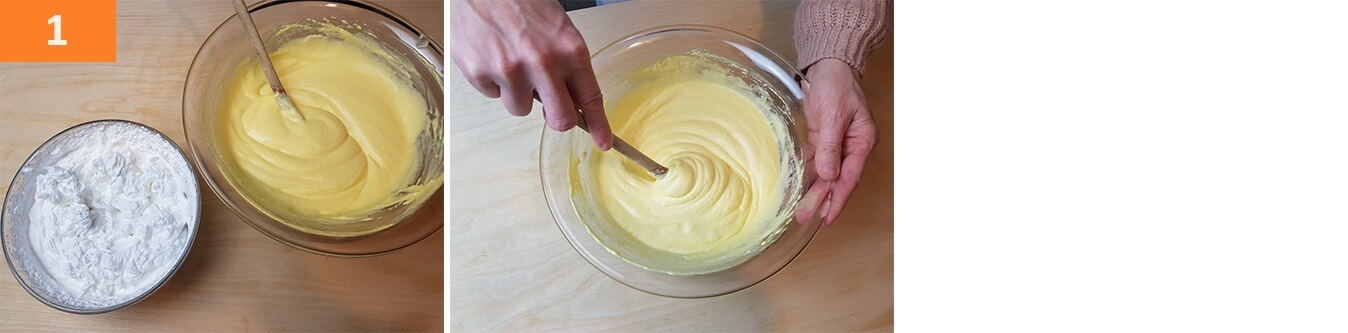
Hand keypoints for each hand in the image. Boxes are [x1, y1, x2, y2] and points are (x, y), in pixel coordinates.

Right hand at [450, 0, 612, 149]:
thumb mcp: (557, 26)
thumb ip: (566, 62)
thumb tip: (571, 97)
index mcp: (569, 49)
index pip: (591, 97)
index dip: (598, 125)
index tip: (603, 141)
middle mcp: (543, 63)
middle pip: (560, 118)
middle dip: (557, 117)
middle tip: (549, 106)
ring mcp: (509, 71)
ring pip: (520, 109)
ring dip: (518, 92)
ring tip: (510, 60)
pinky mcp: (480, 73)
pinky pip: (492, 94)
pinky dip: (492, 80)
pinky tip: (491, 54)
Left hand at [796, 59, 876, 225]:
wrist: (827, 66)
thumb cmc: (836, 85)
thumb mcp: (834, 114)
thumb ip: (831, 146)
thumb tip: (828, 175)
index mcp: (862, 141)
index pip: (850, 176)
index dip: (839, 199)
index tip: (828, 217)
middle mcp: (852, 146)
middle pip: (836, 179)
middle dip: (821, 200)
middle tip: (804, 217)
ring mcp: (837, 144)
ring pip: (824, 174)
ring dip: (812, 191)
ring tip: (799, 211)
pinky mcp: (823, 140)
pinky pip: (814, 162)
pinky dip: (805, 175)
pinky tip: (795, 189)